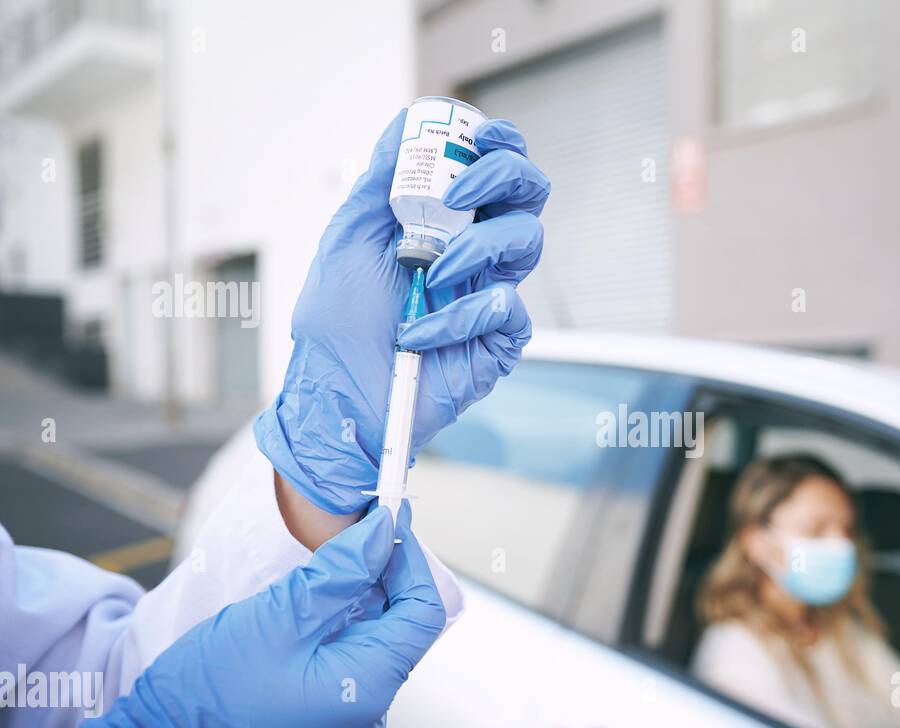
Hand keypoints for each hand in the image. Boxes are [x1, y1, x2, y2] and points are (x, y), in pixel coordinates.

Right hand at [77, 505, 443, 727]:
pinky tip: (310, 599)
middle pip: (402, 623)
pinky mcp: (327, 713)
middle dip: (383, 573)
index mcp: (371, 687)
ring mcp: (350, 715)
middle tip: (354, 529)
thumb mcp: (281, 616)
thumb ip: (342, 570)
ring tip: (326, 560)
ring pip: (373, 637)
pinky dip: (338, 622)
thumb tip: (383, 530)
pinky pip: (349, 656)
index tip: (387, 520)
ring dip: (358, 595)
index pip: (424, 611)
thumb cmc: (212, 694)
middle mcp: (372, 708)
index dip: (409, 560)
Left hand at [255, 111, 548, 514]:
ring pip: (528, 241)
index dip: (496, 141)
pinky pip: (507, 308)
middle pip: (528, 192)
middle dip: (502, 175)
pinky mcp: (500, 338)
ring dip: (477, 247)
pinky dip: (461, 315)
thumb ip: (379, 183)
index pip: (490, 166)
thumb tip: (405, 125)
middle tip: (461, 192)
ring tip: (432, 273)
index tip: (478, 132)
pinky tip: (422, 334)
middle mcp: (476, 250)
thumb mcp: (348, 240)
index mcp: (444, 220)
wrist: (340, 397)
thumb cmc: (338, 325)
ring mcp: (492, 293)